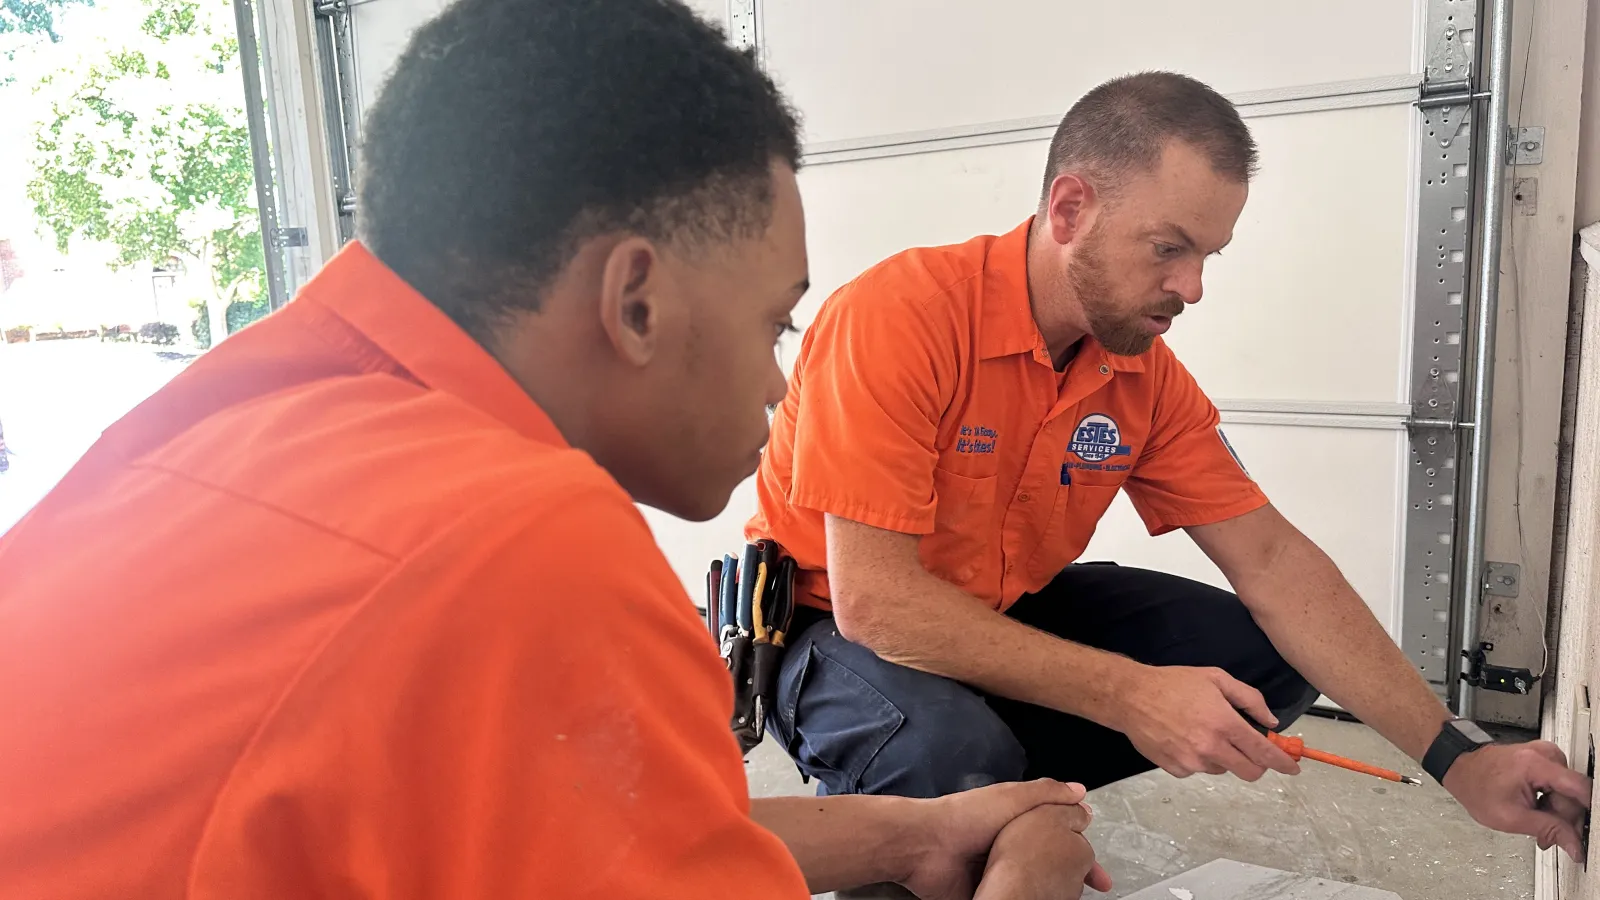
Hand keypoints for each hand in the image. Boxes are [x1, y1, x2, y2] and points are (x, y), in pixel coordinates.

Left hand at [900, 779, 1098, 899]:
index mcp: (1017, 824)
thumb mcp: (1011, 797)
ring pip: (1034, 886)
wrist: (925, 846)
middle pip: (1049, 867)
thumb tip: (1080, 791)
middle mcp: (1009, 849)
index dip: (1082, 856)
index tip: (1100, 874)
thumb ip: (1046, 793)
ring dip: (1051, 894)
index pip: (1058, 840)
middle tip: (1090, 891)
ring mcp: (997, 874)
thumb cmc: (964, 817)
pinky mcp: (986, 896)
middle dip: (1072, 880)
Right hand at [1112, 664, 1299, 780]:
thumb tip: (1270, 721)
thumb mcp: (1216, 678)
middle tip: (1250, 750)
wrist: (1131, 697)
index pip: (1263, 752)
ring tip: (1203, 732)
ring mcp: (1192, 761)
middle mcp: (1210, 747)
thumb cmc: (1173, 683)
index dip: (1282, 762)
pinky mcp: (1175, 769)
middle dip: (1256, 764)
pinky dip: (1199, 759)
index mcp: (1224, 723)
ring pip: (1222, 769)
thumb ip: (1249, 699)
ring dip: (1223, 757)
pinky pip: (1198, 770)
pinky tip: (1185, 738)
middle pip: (1249, 772)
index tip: (1292, 767)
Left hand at [1444, 741, 1593, 860]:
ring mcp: (1545, 755)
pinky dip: (1552, 802)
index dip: (1585, 814)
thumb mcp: (1510, 817)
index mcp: (1535, 764)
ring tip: (1537, 824)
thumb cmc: (1476, 787)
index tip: (1584, 832)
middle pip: (1574, 794)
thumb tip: (1574, 844)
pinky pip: (1560, 786)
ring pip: (1568, 793)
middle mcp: (1545, 754)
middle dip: (1564, 820)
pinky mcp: (1544, 760)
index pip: (1580, 788)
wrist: (1460, 768)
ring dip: (1556, 813)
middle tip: (1547, 836)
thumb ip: (1547, 830)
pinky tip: (1537, 812)